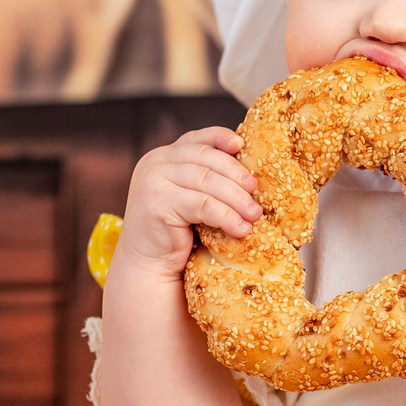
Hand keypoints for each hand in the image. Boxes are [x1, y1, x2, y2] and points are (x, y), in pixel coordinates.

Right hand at [115, 127, 260, 282]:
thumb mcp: (190, 199)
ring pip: (207, 181)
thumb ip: (206, 180)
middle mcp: (155, 162)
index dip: (221, 138)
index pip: (197, 139)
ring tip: (254, 215)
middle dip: (236, 175)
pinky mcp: (157, 202)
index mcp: (163, 156)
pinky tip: (240, 228)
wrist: (149, 267)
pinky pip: (202, 204)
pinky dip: (225, 216)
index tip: (242, 145)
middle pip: (206, 158)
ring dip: (236, 198)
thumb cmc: (176, 235)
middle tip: (257, 192)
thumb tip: (250, 175)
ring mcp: (153, 180)